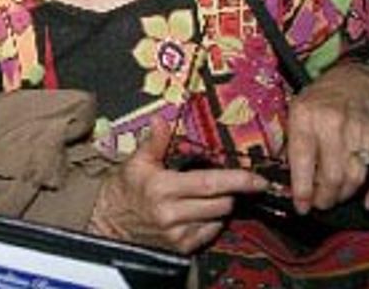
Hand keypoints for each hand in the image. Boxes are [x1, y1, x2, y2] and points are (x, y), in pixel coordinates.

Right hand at [88, 117, 268, 254]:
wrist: (110, 224)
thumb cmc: (125, 189)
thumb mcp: (136, 162)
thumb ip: (154, 143)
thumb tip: (162, 120)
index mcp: (162, 188)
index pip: (210, 184)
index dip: (238, 181)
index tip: (258, 179)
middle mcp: (172, 213)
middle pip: (221, 203)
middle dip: (228, 191)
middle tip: (223, 180)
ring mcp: (178, 234)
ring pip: (218, 218)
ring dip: (220, 206)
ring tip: (205, 196)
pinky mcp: (181, 248)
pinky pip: (210, 233)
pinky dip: (211, 221)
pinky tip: (197, 211)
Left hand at [286, 62, 368, 214]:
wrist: (352, 82)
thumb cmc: (318, 102)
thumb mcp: (294, 113)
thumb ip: (288, 143)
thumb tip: (283, 180)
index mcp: (305, 116)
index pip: (302, 159)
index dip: (302, 189)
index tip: (301, 206)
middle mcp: (333, 122)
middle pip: (331, 174)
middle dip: (324, 197)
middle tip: (319, 204)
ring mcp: (359, 130)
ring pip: (355, 176)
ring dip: (344, 195)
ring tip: (334, 197)